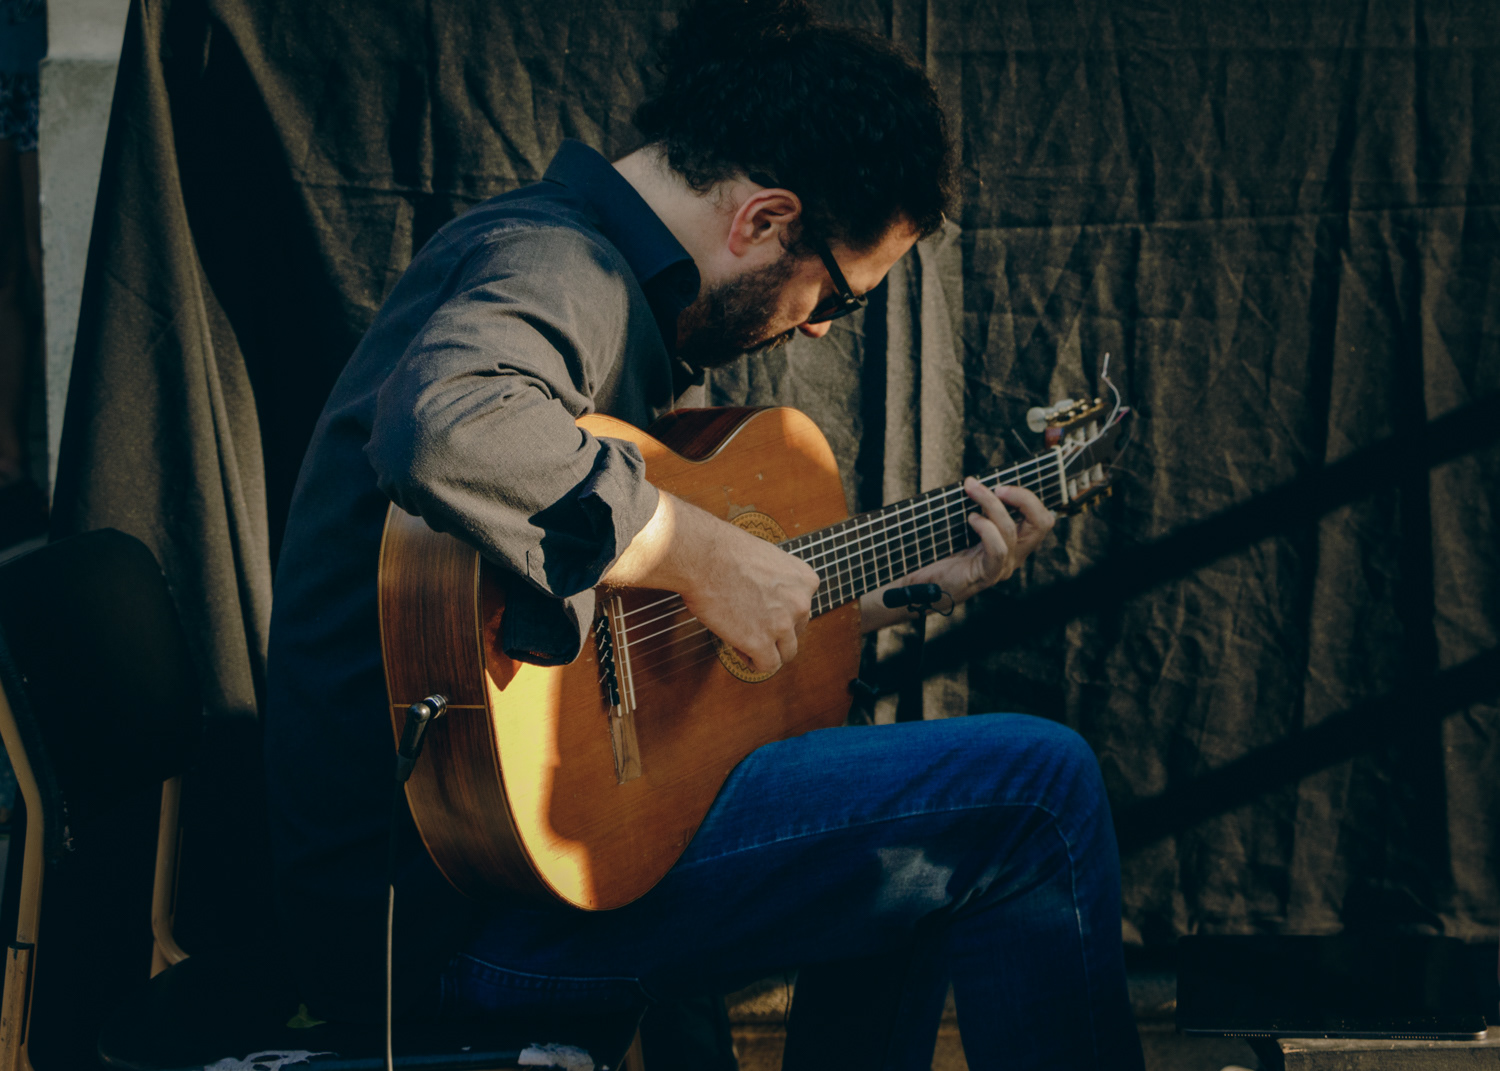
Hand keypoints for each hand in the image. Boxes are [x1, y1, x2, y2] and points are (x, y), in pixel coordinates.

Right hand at [680, 524, 820, 673]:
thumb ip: (778, 580)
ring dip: (767, 649)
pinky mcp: (760, 643)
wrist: (703, 556)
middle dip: (775, 631)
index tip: (761, 608)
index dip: (780, 611)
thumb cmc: (724, 551)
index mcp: (805, 580)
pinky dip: (753, 661)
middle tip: (749, 622)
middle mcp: (800, 603)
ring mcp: (782, 625)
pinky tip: (738, 647)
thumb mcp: (767, 558)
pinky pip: (766, 665)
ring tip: (743, 637)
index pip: (802, 608)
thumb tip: (770, 598)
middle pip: (796, 631)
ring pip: (785, 653)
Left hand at [859, 478, 1055, 632]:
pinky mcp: (986, 575)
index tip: (1000, 482)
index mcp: (1013, 541)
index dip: (1028, 496)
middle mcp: (1014, 555)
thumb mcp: (963, 526)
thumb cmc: (939, 553)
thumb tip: (974, 481)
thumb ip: (977, 509)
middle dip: (1024, 498)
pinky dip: (986, 529)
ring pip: (1012, 531)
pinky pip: (998, 550)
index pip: (1040, 517)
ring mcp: (1002, 567)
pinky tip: (971, 519)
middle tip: (998, 487)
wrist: (918, 585)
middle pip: (1042, 523)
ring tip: (971, 492)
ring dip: (991, 505)